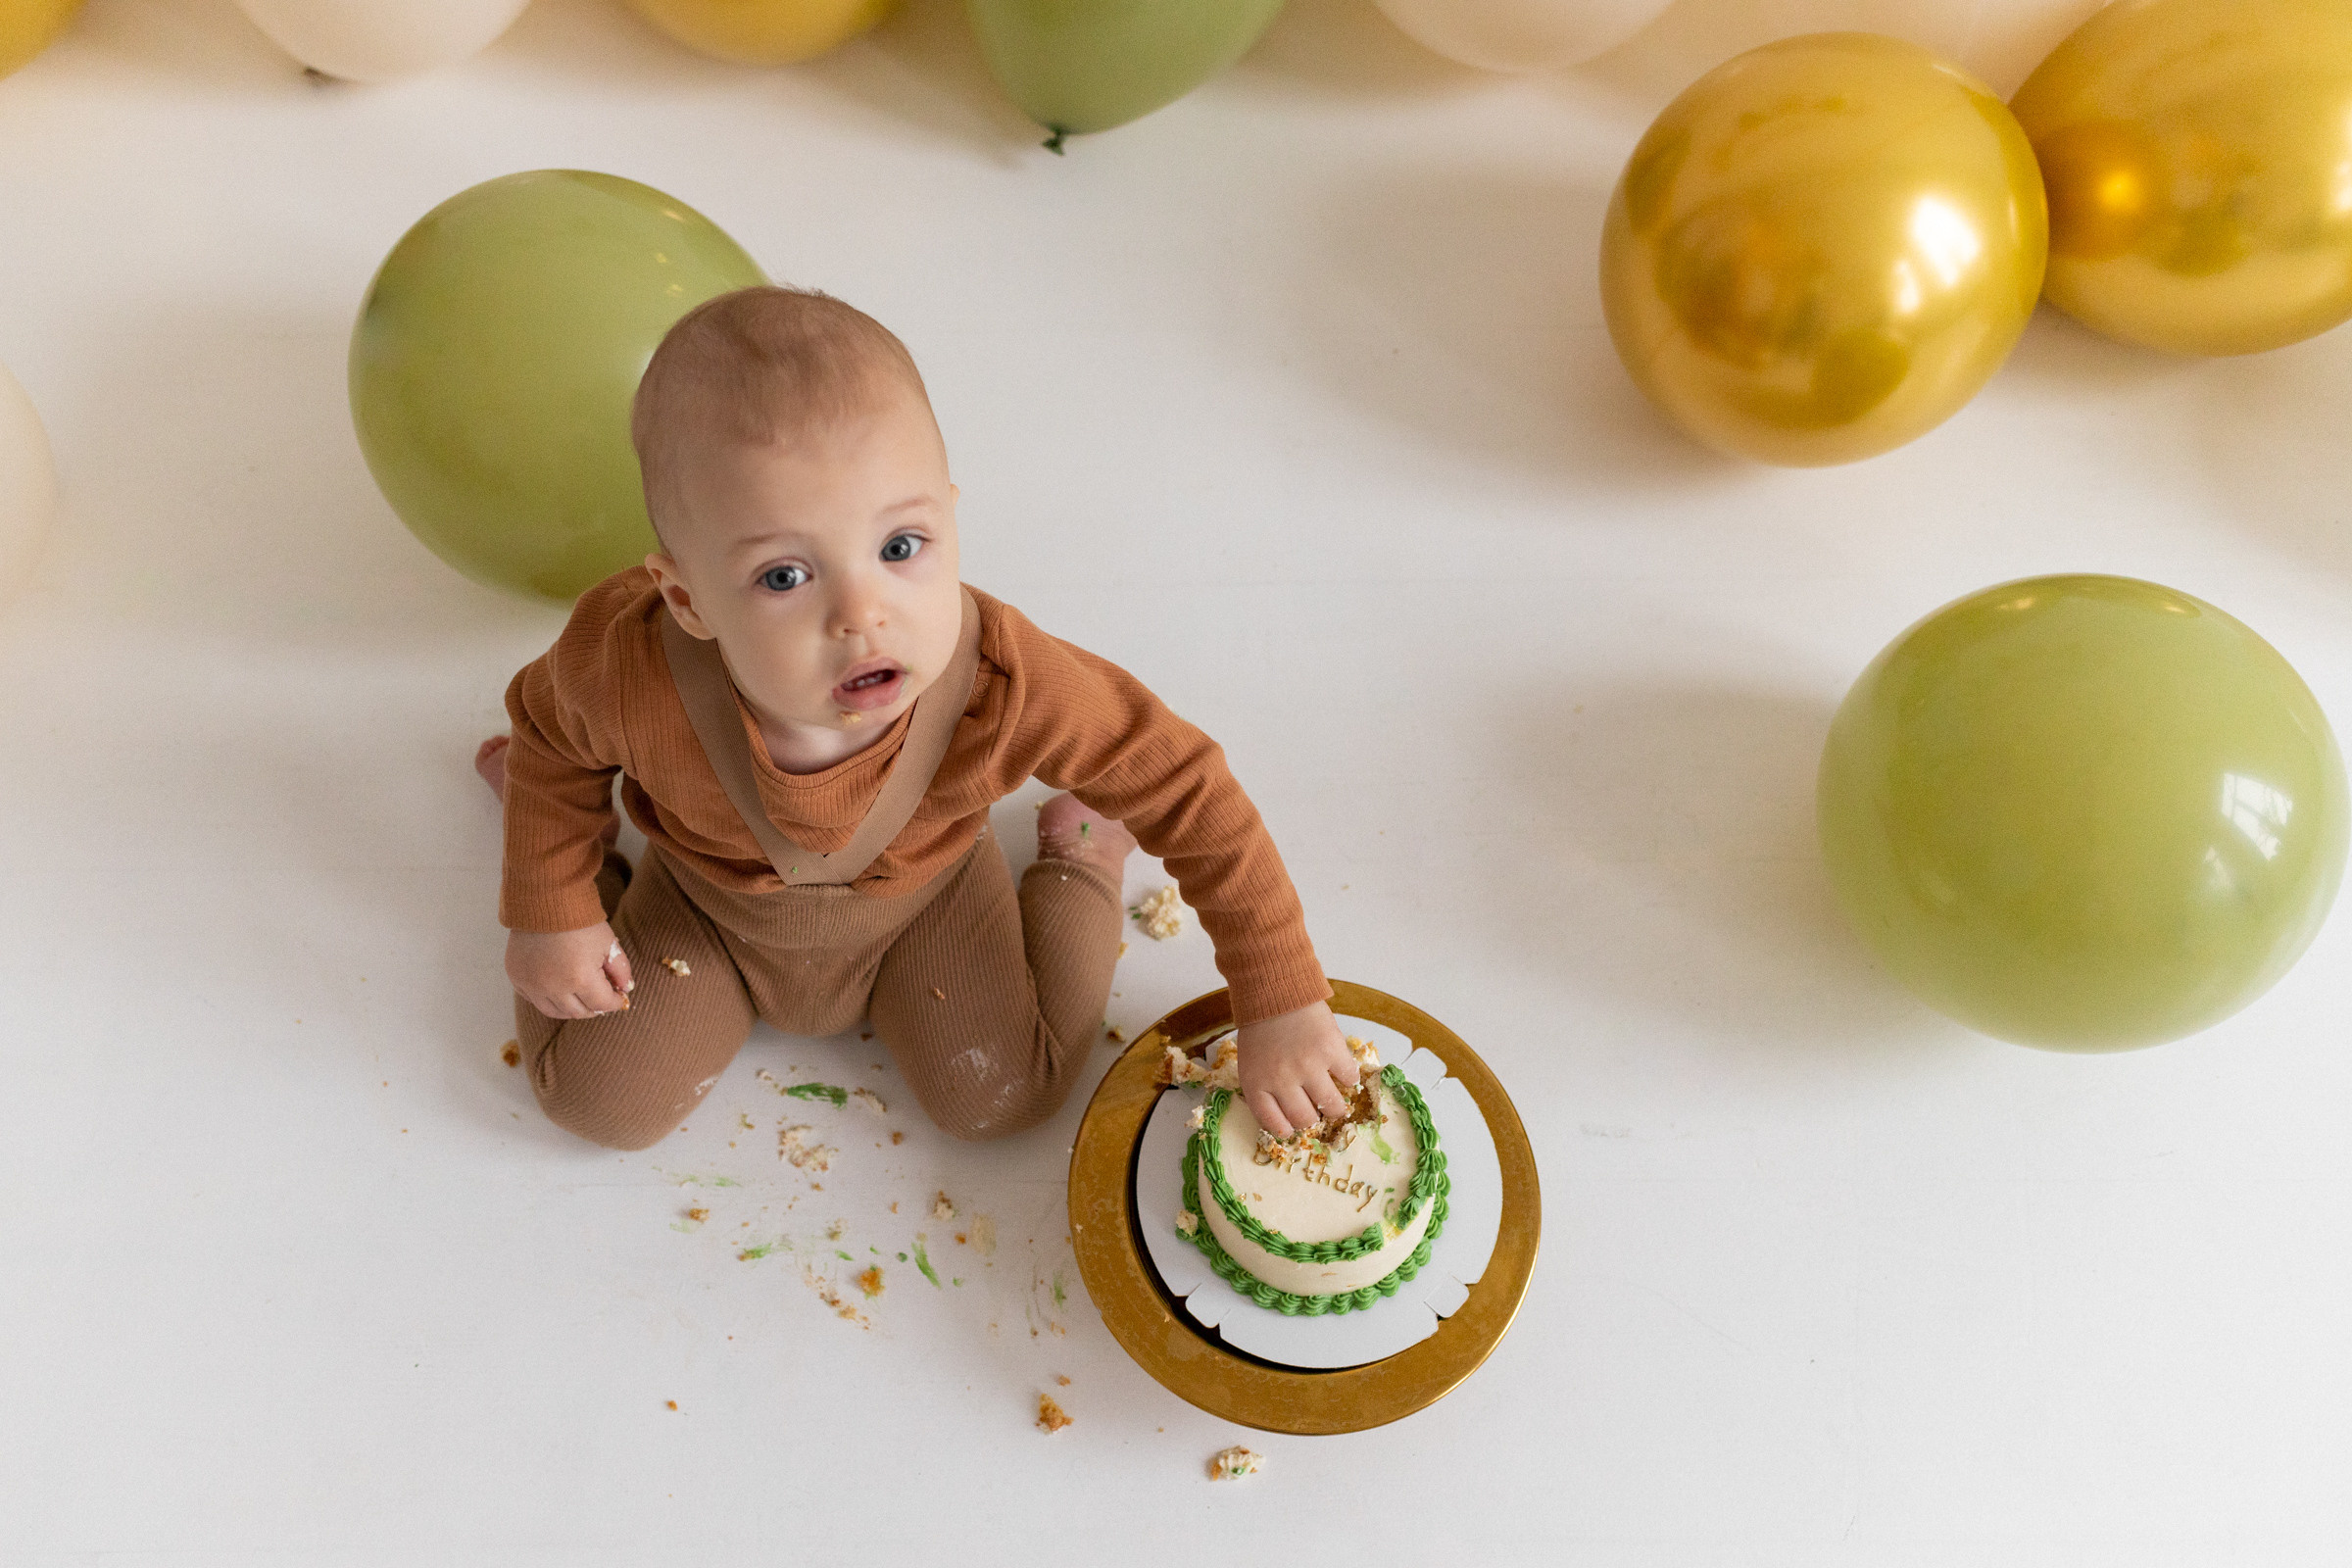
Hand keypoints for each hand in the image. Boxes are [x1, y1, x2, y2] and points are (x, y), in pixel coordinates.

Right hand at [507, 922, 633, 1019]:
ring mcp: (532, 984)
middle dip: (594, 1008)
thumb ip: (621, 971)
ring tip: (581, 998)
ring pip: (554, 1011)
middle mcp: (553, 987)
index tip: (620, 998)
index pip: (602, 1004)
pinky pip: (533, 999)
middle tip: (601, 999)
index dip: (615, 1003)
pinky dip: (547, 999)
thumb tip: (625, 990)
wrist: (546, 900)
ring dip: (571, 1008)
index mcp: (580, 979)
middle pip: (579, 1012)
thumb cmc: (581, 921)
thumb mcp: (609, 944)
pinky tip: (557, 989)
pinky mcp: (517, 977)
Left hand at [1236, 1000, 1357, 1137]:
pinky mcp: (1331, 1051)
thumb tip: (1286, 1117)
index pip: (1273, 1123)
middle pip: (1305, 1119)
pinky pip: (1349, 1078)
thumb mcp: (1250, 1062)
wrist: (1275, 990)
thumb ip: (1264, 1088)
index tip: (1293, 1128)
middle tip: (1317, 1109)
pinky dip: (1349, 1078)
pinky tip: (1342, 1072)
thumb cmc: (1260, 1027)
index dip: (1286, 1129)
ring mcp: (1309, 1067)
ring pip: (1332, 1106)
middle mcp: (1282, 1081)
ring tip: (1337, 1101)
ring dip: (1336, 1107)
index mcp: (1257, 1085)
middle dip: (1312, 1118)